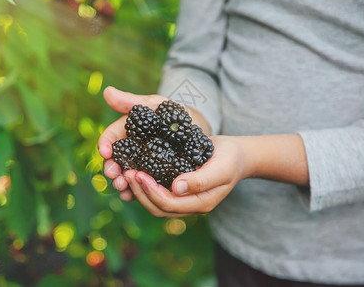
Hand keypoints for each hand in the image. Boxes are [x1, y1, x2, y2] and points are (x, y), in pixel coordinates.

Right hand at [98, 86, 210, 200]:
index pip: (110, 138)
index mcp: (126, 132)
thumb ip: (132, 102)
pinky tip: (131, 196)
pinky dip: (134, 191)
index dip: (105, 144)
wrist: (196, 127)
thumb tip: (107, 92)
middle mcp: (130, 150)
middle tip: (114, 175)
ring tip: (122, 187)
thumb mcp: (155, 105)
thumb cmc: (173, 113)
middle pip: (115, 160)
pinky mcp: (153, 176)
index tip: (104, 151)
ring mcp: (140, 164)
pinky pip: (140, 185)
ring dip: (121, 182)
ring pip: (125, 174)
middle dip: (111, 168)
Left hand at [123, 136, 245, 216]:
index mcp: (200, 203)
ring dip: (140, 190)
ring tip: (128, 172)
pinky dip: (145, 185)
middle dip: (140, 192)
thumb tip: (177, 188)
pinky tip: (137, 171)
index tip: (139, 174)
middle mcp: (189, 205)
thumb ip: (201, 180)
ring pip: (155, 203)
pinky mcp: (177, 189)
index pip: (169, 204)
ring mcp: (183, 199)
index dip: (151, 191)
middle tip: (127, 173)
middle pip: (158, 207)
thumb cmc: (230, 159)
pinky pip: (157, 192)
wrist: (236, 155)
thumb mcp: (221, 168)